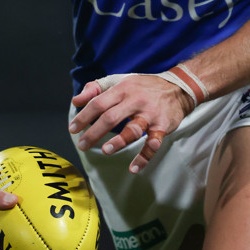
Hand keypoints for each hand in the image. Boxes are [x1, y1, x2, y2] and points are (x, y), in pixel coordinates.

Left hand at [69, 74, 193, 172]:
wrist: (177, 87)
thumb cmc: (142, 87)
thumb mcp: (120, 81)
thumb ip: (96, 89)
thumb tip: (76, 101)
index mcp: (122, 89)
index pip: (99, 103)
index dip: (84, 116)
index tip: (72, 129)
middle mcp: (135, 100)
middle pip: (111, 117)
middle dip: (94, 132)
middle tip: (82, 145)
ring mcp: (150, 114)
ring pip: (133, 129)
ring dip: (119, 141)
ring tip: (106, 151)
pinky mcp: (162, 126)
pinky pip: (153, 144)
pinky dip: (144, 157)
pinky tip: (133, 168)